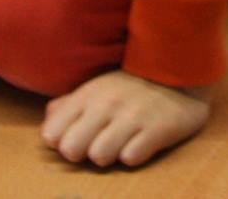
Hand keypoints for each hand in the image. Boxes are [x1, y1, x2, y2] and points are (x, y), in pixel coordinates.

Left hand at [42, 69, 210, 167]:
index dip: (62, 142)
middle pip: (71, 150)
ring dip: (109, 156)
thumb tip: (48, 123)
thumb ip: (68, 105)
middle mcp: (106, 104)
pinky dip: (134, 155)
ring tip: (121, 144)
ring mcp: (132, 116)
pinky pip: (132, 157)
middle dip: (83, 153)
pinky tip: (141, 142)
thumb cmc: (130, 85)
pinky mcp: (157, 129)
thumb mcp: (96, 88)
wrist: (179, 70)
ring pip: (99, 156)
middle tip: (98, 144)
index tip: (77, 138)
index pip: (52, 134)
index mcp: (87, 94)